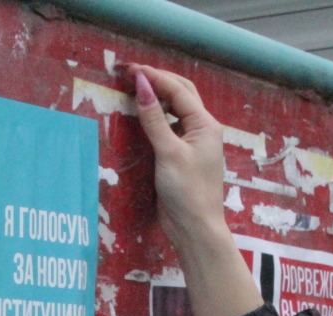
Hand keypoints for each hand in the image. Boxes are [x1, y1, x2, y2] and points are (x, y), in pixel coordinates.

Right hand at [128, 64, 262, 315]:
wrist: (195, 229)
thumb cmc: (186, 192)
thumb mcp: (168, 152)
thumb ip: (154, 118)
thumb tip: (141, 85)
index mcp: (205, 124)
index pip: (177, 90)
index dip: (153, 76)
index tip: (128, 70)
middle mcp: (202, 129)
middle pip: (180, 93)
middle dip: (156, 80)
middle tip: (128, 73)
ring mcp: (194, 143)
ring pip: (176, 109)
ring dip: (157, 96)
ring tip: (133, 88)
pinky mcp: (183, 156)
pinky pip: (170, 127)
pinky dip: (156, 116)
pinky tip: (142, 115)